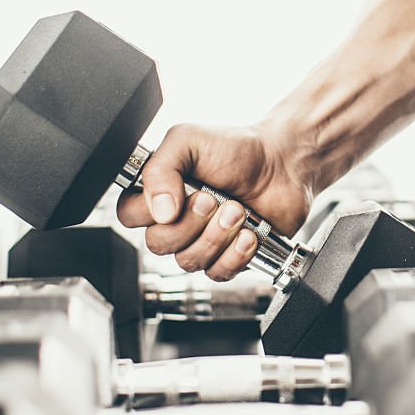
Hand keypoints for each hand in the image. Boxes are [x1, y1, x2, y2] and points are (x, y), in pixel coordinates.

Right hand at [116, 123, 313, 280]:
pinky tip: (249, 233)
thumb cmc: (238, 149)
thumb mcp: (189, 140)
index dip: (152, 211)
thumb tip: (157, 211)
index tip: (184, 193)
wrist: (284, 164)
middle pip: (158, 244)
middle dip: (192, 222)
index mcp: (160, 191)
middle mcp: (177, 218)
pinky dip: (235, 254)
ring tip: (238, 210)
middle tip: (215, 199)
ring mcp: (201, 240)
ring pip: (188, 261)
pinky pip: (217, 273)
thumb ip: (160, 168)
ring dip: (217, 236)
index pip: (130, 216)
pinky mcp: (227, 257)